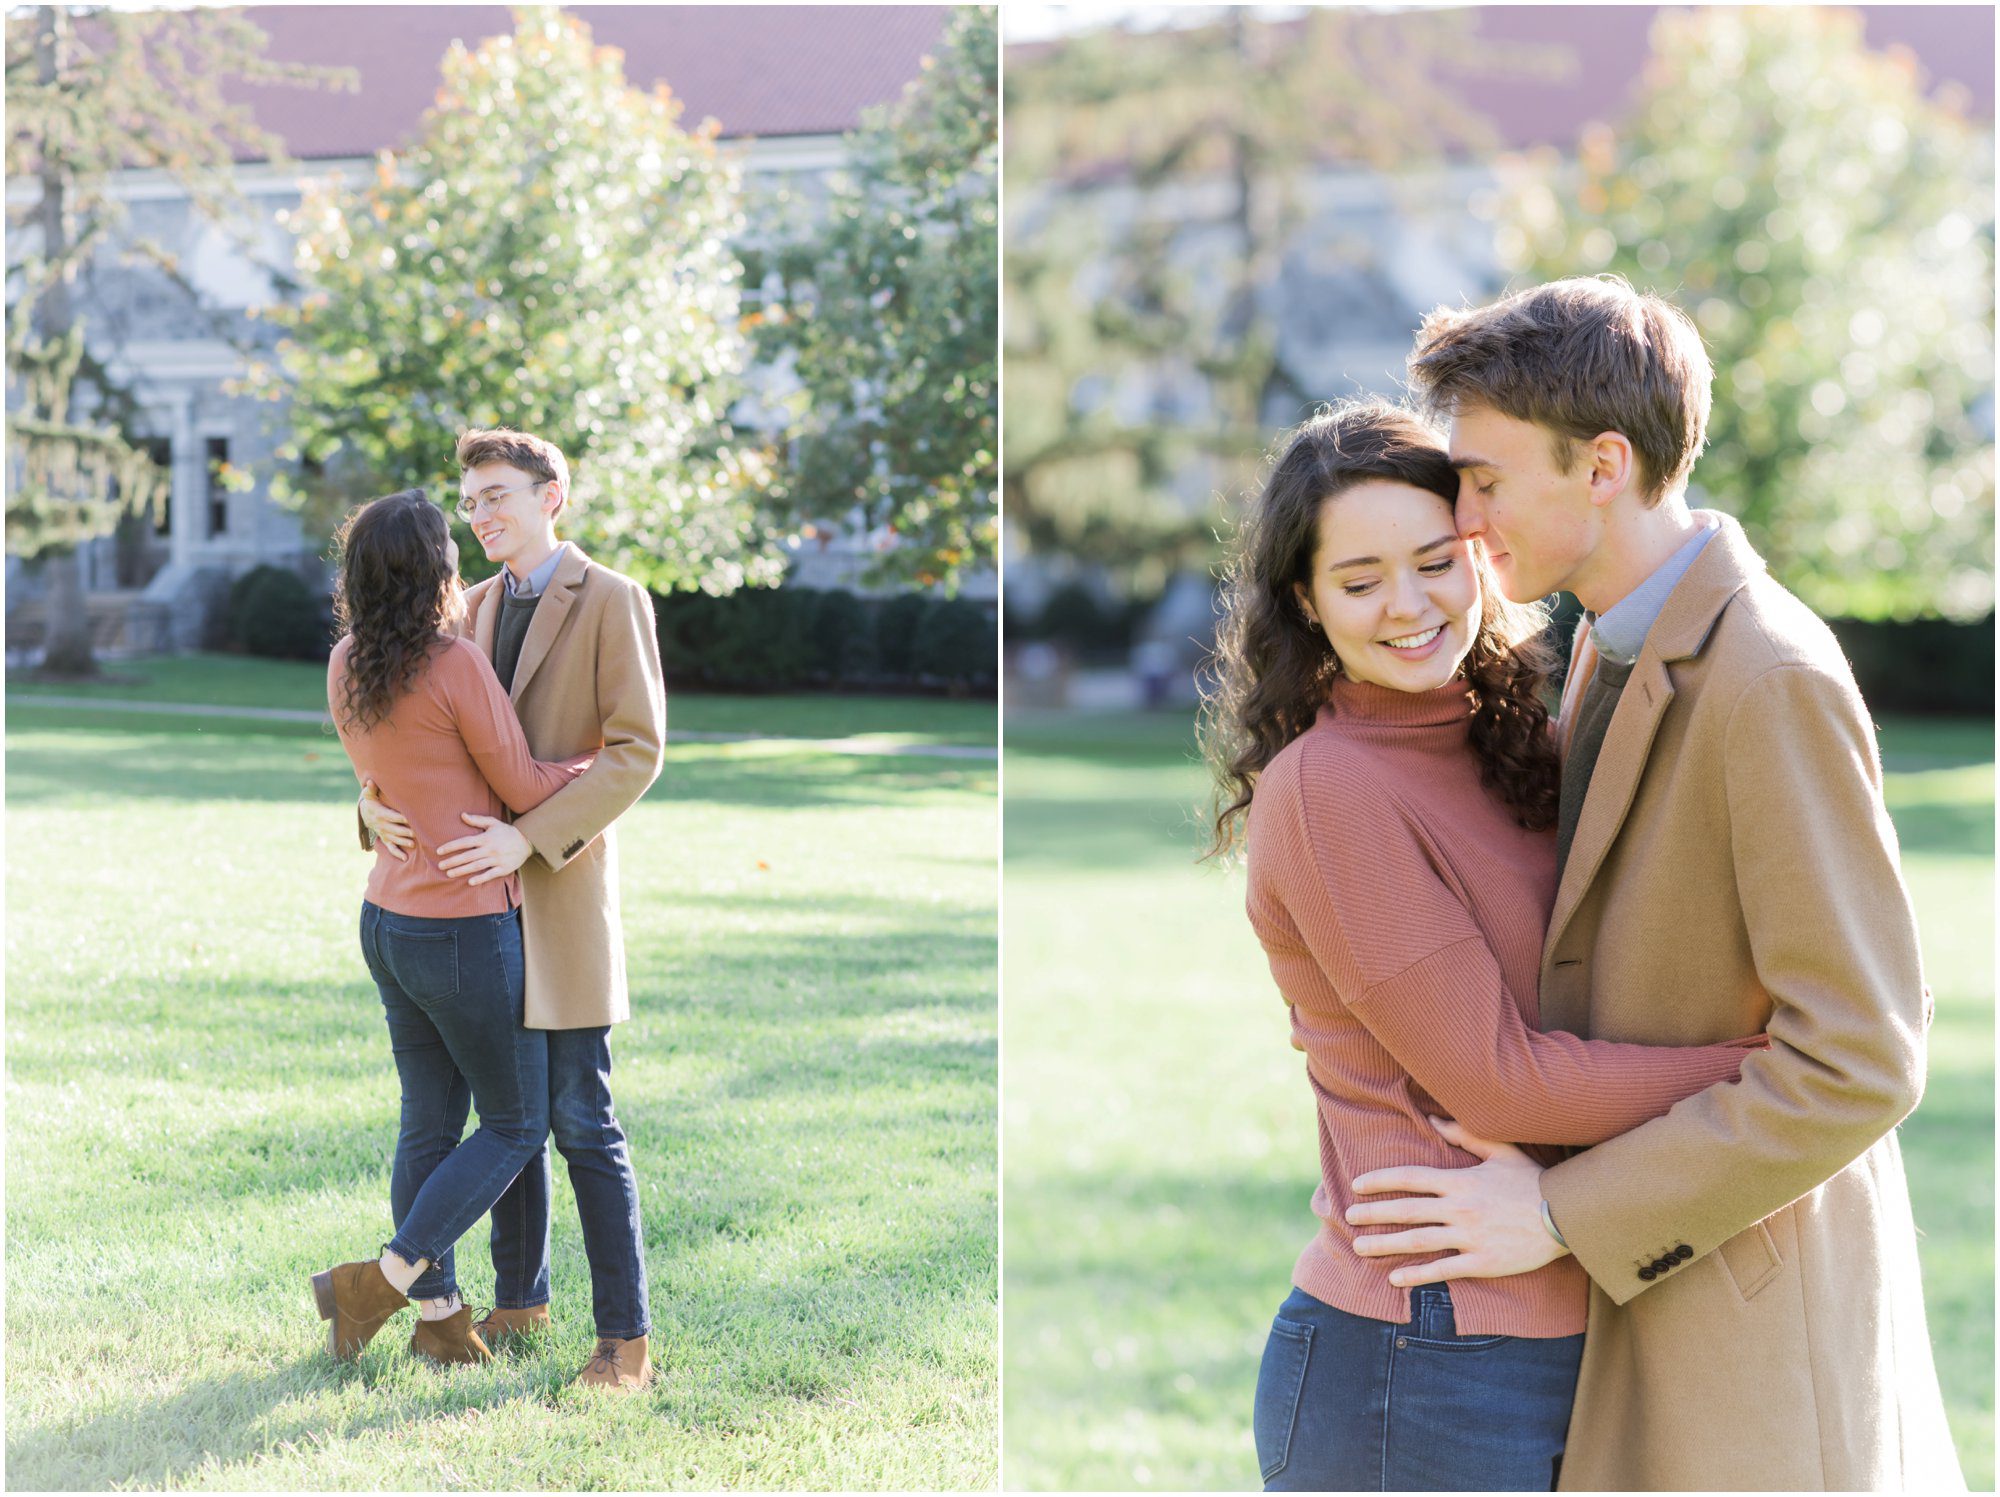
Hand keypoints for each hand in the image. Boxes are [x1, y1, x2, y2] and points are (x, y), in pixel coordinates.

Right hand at [360, 778, 412, 860]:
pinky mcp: (385, 839)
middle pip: (394, 829)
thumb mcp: (369, 795)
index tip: (408, 817)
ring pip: (394, 839)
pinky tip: (405, 858)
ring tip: (412, 843)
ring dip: (403, 841)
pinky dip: (397, 853)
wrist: (365, 813)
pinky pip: (390, 848)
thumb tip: (370, 781)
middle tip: (415, 833)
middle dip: (404, 831)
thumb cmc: (372, 801)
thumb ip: (371, 789)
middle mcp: (382, 825)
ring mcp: (384, 833)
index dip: (399, 817)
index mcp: (380, 814)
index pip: (391, 816)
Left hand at [436, 813, 530, 885]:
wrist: (527, 841)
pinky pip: (490, 875)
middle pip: (467, 856)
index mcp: (486, 838)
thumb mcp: (493, 823)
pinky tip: (470, 882)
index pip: (464, 842)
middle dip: (452, 861)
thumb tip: (462, 815)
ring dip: (462, 870)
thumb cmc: (507, 832)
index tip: (439, 851)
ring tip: (449, 874)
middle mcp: (490, 849)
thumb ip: (477, 820)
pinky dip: (480, 879)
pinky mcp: (503, 868)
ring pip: (476, 866)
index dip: (451, 846)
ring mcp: (497, 860)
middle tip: (440, 866)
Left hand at [1344, 1116, 1569, 1286]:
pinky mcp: (1482, 1262)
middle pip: (1406, 1210)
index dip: (1381, 1181)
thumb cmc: (1532, 1181)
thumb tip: (1432, 1119)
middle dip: (1373, 1214)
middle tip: (1348, 1217)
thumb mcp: (1501, 1150)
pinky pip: (1443, 1269)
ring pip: (1417, 1241)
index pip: (1410, 1177)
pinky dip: (1417, 1275)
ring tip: (1359, 1248)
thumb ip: (1466, 1134)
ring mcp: (1469, 1237)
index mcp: (1460, 1180)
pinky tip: (1395, 1279)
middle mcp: (1459, 1208)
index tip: (1358, 1185)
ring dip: (1385, 1245)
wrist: (1566, 1216)